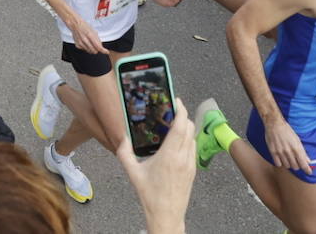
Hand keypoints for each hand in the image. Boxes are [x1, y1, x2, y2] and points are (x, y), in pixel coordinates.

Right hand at [67, 15, 106, 53]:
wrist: (75, 24)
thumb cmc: (84, 26)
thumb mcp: (93, 31)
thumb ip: (97, 39)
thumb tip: (101, 46)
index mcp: (90, 35)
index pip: (98, 46)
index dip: (103, 50)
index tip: (106, 52)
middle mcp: (85, 40)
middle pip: (94, 51)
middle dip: (97, 49)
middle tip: (97, 46)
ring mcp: (80, 43)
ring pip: (89, 51)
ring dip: (92, 49)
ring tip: (90, 43)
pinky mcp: (77, 45)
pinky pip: (84, 50)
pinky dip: (86, 48)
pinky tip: (86, 43)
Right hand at [115, 99, 195, 232]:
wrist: (166, 215)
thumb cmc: (150, 195)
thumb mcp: (133, 173)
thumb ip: (124, 153)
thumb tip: (122, 137)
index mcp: (170, 155)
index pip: (181, 125)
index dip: (181, 110)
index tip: (176, 101)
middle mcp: (183, 157)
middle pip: (190, 128)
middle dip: (182, 116)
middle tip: (171, 111)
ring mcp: (190, 163)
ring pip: (193, 137)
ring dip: (186, 128)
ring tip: (173, 125)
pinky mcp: (193, 170)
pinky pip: (193, 148)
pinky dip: (187, 140)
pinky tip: (176, 142)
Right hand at [263, 116, 312, 172]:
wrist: (274, 124)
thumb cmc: (287, 131)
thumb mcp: (297, 140)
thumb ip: (303, 151)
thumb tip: (308, 161)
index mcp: (296, 148)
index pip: (303, 164)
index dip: (307, 170)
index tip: (309, 172)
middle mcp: (289, 152)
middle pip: (295, 167)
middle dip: (297, 165)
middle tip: (296, 160)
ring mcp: (280, 152)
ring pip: (287, 166)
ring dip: (289, 163)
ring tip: (288, 157)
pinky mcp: (273, 152)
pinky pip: (278, 164)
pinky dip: (281, 163)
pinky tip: (281, 157)